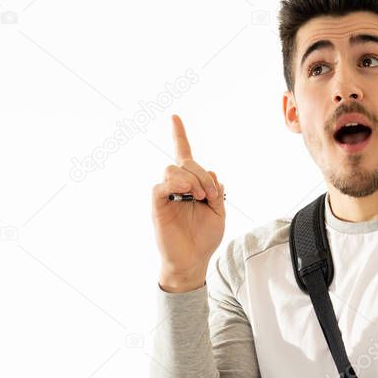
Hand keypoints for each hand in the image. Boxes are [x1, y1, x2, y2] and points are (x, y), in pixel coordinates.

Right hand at [152, 114, 225, 287]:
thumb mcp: (219, 213)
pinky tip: (186, 193)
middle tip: (211, 195)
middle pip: (186, 162)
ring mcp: (166, 194)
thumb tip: (210, 174)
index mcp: (192, 185)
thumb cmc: (204, 238)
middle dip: (203, 174)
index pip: (184, 155)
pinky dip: (176, 184)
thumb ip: (216, 192)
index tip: (174, 117)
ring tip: (200, 197)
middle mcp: (177, 186)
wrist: (193, 260)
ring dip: (192, 179)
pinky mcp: (158, 204)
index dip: (179, 136)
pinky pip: (162, 185)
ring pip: (173, 169)